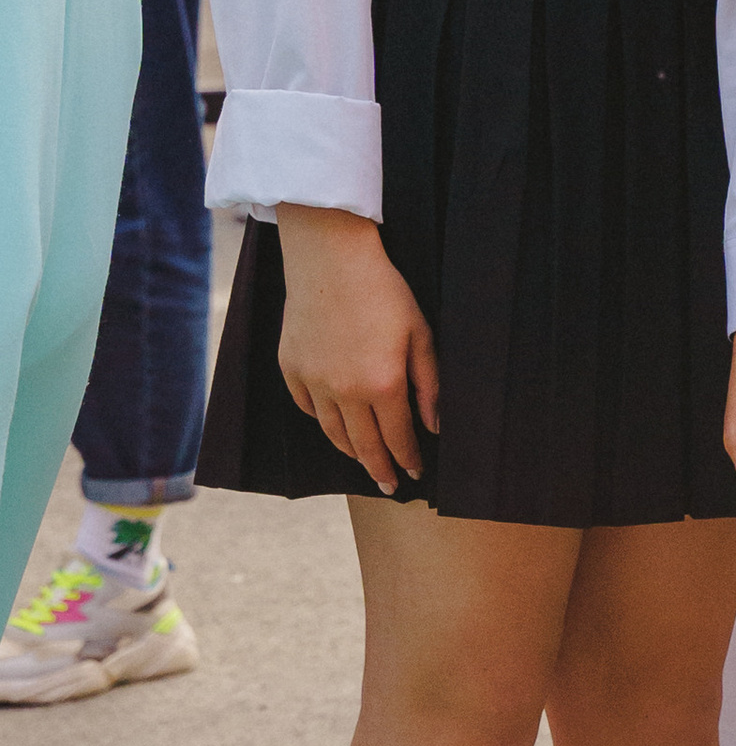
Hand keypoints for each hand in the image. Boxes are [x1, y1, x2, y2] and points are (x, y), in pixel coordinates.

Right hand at [275, 205, 438, 494]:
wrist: (330, 259)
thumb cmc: (384, 291)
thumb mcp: (419, 333)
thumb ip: (429, 384)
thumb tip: (434, 426)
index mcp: (383, 383)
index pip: (398, 437)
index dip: (408, 459)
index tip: (415, 475)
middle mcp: (345, 391)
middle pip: (364, 445)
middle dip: (380, 470)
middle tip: (390, 486)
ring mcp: (313, 381)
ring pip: (333, 433)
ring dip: (351, 453)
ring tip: (365, 462)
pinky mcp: (291, 368)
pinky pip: (308, 408)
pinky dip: (323, 421)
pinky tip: (335, 425)